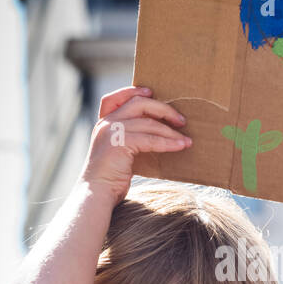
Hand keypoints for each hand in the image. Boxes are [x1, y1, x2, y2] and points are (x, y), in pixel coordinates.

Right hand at [81, 84, 191, 203]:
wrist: (96, 192)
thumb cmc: (110, 177)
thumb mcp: (117, 151)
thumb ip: (128, 138)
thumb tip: (156, 132)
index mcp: (103, 123)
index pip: (113, 98)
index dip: (132, 90)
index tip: (150, 91)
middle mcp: (105, 123)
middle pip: (138, 103)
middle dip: (163, 109)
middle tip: (181, 120)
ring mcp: (111, 132)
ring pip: (148, 122)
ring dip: (170, 130)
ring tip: (186, 139)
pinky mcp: (119, 143)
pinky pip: (150, 139)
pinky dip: (168, 142)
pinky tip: (179, 146)